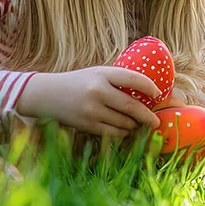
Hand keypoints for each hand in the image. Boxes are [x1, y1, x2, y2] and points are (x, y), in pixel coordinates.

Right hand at [16, 68, 162, 136]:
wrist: (45, 95)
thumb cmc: (78, 82)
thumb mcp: (97, 73)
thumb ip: (118, 79)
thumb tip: (148, 89)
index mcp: (102, 74)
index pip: (134, 79)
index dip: (150, 87)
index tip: (158, 94)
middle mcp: (98, 91)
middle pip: (131, 106)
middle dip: (147, 116)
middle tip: (156, 121)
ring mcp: (91, 110)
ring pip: (123, 122)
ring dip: (135, 125)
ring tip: (139, 124)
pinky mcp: (86, 125)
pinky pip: (112, 132)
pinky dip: (122, 132)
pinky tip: (126, 130)